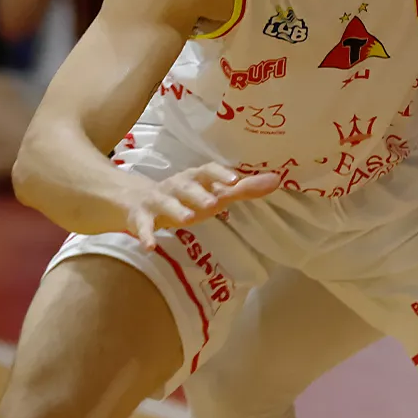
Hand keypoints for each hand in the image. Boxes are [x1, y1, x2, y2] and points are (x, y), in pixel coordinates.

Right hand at [120, 163, 279, 249]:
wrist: (139, 200)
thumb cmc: (187, 197)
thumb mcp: (213, 192)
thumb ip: (244, 189)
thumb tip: (278, 179)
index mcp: (196, 178)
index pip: (208, 170)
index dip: (220, 174)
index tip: (234, 181)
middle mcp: (176, 185)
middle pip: (187, 186)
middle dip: (199, 194)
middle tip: (214, 203)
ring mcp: (157, 200)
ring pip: (166, 202)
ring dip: (177, 210)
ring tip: (188, 219)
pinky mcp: (141, 218)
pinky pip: (143, 226)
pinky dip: (145, 235)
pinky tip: (150, 246)